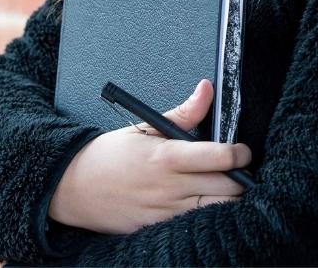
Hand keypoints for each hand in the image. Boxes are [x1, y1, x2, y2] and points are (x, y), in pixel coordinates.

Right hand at [48, 79, 252, 234]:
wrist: (73, 188)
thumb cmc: (110, 154)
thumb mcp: (146, 127)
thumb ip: (184, 112)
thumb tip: (206, 89)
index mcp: (168, 156)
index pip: (219, 157)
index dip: (240, 154)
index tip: (244, 150)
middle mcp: (170, 187)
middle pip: (226, 188)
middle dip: (241, 178)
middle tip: (242, 169)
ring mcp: (165, 212)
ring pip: (215, 211)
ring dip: (228, 199)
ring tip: (230, 187)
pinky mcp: (158, 229)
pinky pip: (194, 224)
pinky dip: (207, 216)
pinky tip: (208, 204)